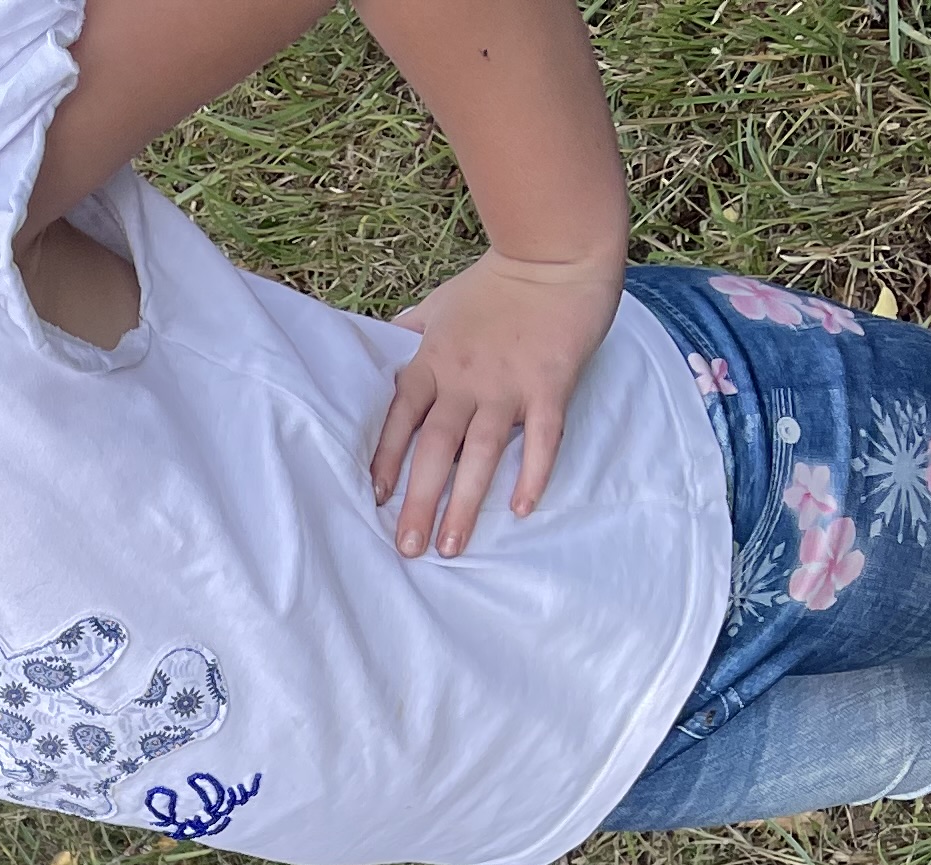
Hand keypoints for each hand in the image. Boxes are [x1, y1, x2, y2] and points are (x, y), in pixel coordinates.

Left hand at [370, 249, 625, 558]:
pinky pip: (543, 438)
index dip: (385, 458)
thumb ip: (410, 333)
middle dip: (418, 499)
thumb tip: (379, 345)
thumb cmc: (496, 281)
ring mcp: (509, 385)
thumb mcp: (440, 304)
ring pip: (481, 452)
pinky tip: (522, 509)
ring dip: (465, 502)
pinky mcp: (551, 385)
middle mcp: (465, 379)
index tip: (374, 499)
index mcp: (433, 362)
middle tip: (407, 548)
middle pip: (434, 447)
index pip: (400, 418)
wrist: (556, 250)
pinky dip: (533, 473)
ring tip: (451, 546)